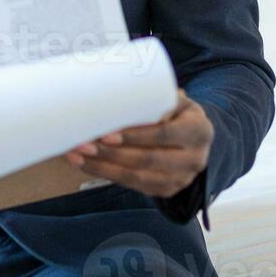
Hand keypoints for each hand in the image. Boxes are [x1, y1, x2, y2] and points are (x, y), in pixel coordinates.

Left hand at [64, 91, 212, 197]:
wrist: (197, 138)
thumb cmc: (178, 113)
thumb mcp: (176, 100)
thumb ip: (155, 95)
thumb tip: (115, 86)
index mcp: (198, 131)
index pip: (165, 135)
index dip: (136, 136)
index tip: (107, 134)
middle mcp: (194, 159)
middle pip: (148, 160)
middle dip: (112, 154)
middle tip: (83, 144)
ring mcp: (181, 179)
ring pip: (138, 178)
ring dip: (103, 168)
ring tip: (76, 156)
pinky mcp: (166, 190)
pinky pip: (134, 186)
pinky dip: (108, 175)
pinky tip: (87, 166)